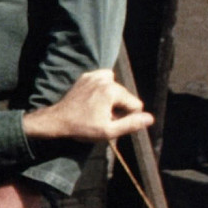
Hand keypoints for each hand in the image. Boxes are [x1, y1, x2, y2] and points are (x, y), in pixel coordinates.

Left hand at [22, 68, 151, 141]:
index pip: (135, 104)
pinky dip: (103, 88)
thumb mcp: (108, 131)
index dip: (126, 117)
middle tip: (101, 117)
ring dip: (111, 98)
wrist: (57, 120)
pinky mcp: (86, 76)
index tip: (110, 121)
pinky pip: (104, 80)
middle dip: (118, 108)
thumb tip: (150, 118)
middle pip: (125, 96)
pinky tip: (94, 99)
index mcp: (112, 91)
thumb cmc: (82, 128)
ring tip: (98, 109)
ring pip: (116, 88)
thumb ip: (131, 124)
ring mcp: (94, 76)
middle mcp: (105, 79)